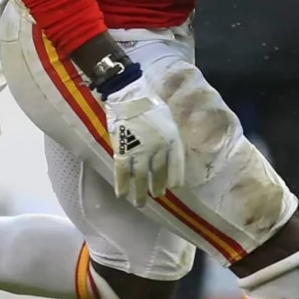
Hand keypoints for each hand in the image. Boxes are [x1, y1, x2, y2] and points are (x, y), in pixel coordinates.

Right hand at [102, 73, 187, 204]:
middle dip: (157, 187)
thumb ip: (169, 136)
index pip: (177, 165)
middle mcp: (159, 149)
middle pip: (159, 174)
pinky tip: (122, 194)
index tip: (174, 187)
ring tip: (140, 203)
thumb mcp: (168, 119)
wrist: (129, 95)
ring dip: (140, 193)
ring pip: (141, 178)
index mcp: (172, 139)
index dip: (175, 177)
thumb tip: (169, 150)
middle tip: (157, 196)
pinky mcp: (123, 151)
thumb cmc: (150, 103)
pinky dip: (122, 185)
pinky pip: (123, 173)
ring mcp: (141, 152)